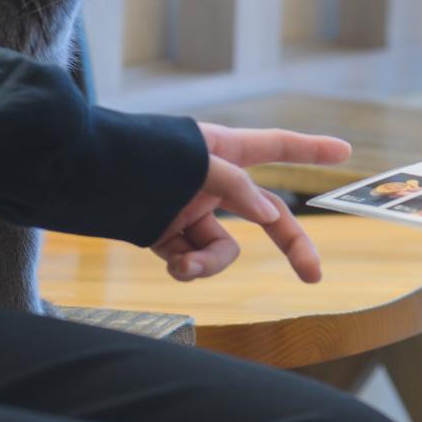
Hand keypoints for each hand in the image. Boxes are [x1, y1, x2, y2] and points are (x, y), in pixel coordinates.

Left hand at [149, 123, 351, 283]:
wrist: (75, 174)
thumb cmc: (138, 154)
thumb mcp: (198, 162)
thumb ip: (238, 186)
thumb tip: (267, 215)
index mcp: (223, 147)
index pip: (277, 146)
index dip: (311, 149)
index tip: (345, 151)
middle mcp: (211, 178)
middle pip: (266, 212)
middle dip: (290, 244)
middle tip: (314, 275)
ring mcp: (190, 208)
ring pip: (224, 248)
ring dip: (211, 263)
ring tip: (183, 266)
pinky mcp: (166, 234)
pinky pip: (194, 259)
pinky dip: (189, 268)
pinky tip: (173, 267)